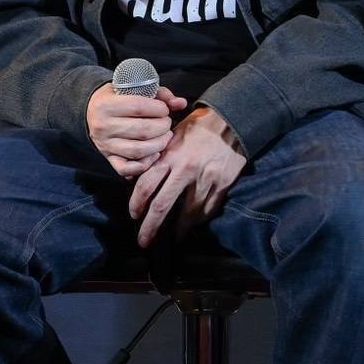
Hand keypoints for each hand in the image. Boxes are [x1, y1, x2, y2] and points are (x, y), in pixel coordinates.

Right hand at [86, 85, 187, 177]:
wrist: (93, 112)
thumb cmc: (118, 99)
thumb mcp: (134, 89)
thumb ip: (160, 94)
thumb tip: (180, 103)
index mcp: (105, 104)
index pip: (138, 107)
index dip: (159, 109)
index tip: (164, 109)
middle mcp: (102, 126)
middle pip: (142, 130)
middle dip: (162, 127)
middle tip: (166, 123)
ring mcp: (105, 144)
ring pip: (138, 151)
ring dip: (159, 145)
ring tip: (164, 136)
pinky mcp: (109, 158)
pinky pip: (127, 169)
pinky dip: (144, 164)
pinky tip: (153, 153)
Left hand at [128, 107, 246, 247]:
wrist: (229, 122)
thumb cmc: (196, 128)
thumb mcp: (171, 138)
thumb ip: (159, 158)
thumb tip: (145, 180)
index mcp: (168, 156)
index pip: (145, 185)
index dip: (137, 203)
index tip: (133, 215)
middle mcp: (184, 170)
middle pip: (161, 205)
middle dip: (150, 227)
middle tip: (143, 241)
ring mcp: (204, 179)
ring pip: (187, 213)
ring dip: (177, 229)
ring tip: (171, 237)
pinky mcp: (222, 185)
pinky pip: (207, 210)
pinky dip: (198, 221)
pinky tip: (191, 226)